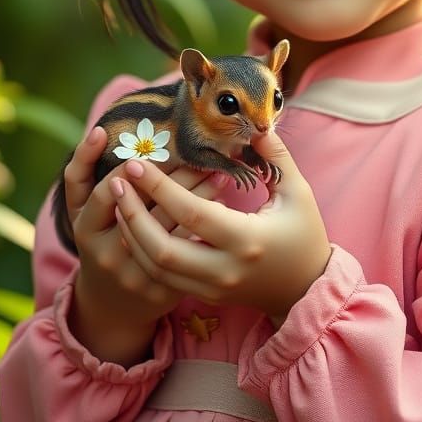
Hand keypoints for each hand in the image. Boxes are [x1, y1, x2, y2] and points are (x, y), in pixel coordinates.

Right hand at [63, 126, 228, 362]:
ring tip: (219, 171)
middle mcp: (107, 256)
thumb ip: (84, 169)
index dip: (131, 169)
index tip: (158, 145)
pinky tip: (222, 203)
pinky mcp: (162, 292)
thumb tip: (101, 130)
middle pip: (146, 208)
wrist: (109, 306)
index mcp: (86, 231)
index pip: (106, 192)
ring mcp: (136, 277)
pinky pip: (190, 251)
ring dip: (198, 195)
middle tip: (200, 152)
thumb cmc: (98, 238)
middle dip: (175, 177)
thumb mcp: (80, 208)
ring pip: (172, 228)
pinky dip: (206, 224)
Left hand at [113, 131, 332, 324]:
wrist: (305, 288)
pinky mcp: (205, 296)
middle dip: (133, 215)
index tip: (137, 163)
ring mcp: (213, 287)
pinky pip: (162, 279)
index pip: (192, 213)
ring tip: (116, 200)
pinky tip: (131, 225)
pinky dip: (142, 252)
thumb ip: (275, 157)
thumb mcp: (297, 192)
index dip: (160, 188)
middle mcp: (225, 269)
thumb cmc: (304, 233)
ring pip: (156, 269)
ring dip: (131, 234)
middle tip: (116, 182)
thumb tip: (256, 124)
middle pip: (162, 250)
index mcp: (248, 240)